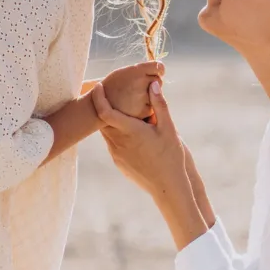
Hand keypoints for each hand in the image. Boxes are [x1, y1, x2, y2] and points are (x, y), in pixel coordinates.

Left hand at [91, 79, 189, 196]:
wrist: (167, 187)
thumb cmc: (170, 156)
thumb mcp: (169, 128)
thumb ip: (159, 104)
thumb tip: (153, 83)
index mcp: (130, 131)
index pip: (104, 111)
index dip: (99, 97)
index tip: (100, 86)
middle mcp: (118, 142)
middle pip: (102, 120)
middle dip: (105, 106)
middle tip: (111, 95)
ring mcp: (116, 154)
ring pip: (106, 132)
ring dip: (111, 122)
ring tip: (123, 115)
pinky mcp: (118, 163)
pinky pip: (112, 144)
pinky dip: (117, 136)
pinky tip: (130, 136)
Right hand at [101, 60, 164, 120]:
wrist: (97, 107)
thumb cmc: (111, 87)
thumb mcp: (124, 72)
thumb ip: (141, 70)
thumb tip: (159, 69)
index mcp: (136, 71)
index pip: (159, 67)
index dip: (158, 69)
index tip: (157, 72)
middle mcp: (141, 83)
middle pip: (158, 81)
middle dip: (152, 83)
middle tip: (138, 87)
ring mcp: (144, 98)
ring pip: (157, 95)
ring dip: (151, 95)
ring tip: (134, 97)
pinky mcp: (145, 111)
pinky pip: (152, 107)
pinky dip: (147, 106)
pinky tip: (135, 106)